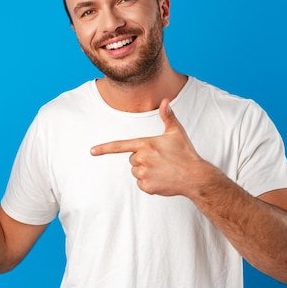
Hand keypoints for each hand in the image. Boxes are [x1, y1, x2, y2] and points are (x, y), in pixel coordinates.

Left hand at [90, 99, 210, 196]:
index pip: (120, 146)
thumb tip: (165, 100)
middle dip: (142, 159)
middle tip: (159, 159)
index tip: (92, 151)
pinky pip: (141, 183)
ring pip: (135, 171)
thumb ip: (167, 116)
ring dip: (145, 170)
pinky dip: (149, 182)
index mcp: (145, 144)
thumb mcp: (176, 132)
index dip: (104, 148)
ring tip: (162, 169)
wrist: (195, 176)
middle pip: (132, 159)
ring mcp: (143, 174)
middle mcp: (142, 159)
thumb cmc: (185, 153)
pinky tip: (162, 178)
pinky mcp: (147, 187)